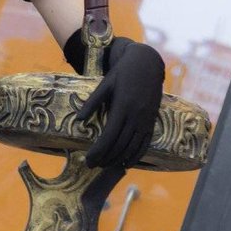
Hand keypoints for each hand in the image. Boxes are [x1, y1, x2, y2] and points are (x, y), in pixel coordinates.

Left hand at [75, 36, 164, 167]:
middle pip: (120, 145)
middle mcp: (135, 116)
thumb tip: (79, 121)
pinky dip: (136, 156)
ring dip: (119, 159)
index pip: (109, 136)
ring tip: (106, 166)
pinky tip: (127, 163)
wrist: (146, 64)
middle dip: (106, 158)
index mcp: (121, 106)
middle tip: (93, 165)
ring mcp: (145, 120)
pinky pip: (145, 143)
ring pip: (132, 147)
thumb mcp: (104, 85)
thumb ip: (92, 103)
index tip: (88, 160)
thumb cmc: (122, 73)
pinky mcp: (152, 121)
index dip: (98, 151)